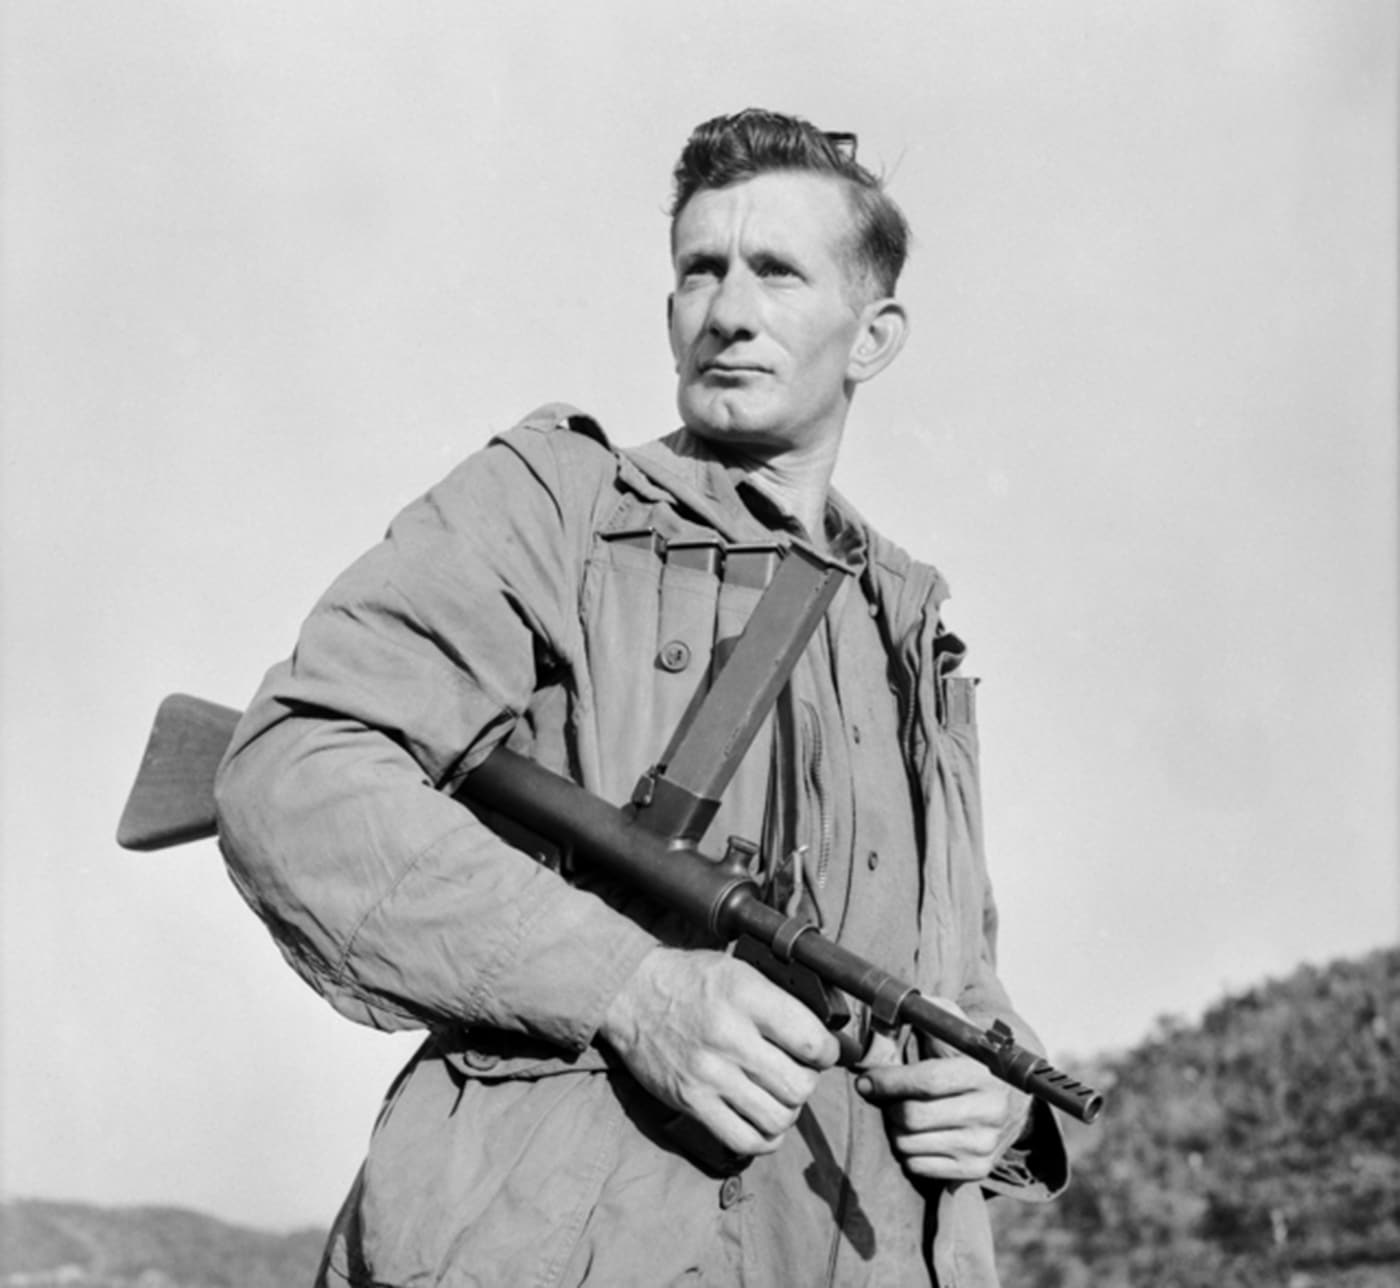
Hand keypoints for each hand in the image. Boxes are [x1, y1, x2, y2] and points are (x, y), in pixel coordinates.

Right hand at [597, 946, 840, 1155]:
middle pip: (799, 1085)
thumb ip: (778, 999)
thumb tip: (822, 1034)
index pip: (810, 1040)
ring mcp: (709, 1074)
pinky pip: (744, 1140)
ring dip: (788, 1111)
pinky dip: (765, 1138)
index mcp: (745, 996)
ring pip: (777, 1117)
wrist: (630, 993)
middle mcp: (728, 1036)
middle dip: (808, 1082)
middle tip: (798, 1071)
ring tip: (779, 1094)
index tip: (823, 1051)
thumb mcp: (738, 971)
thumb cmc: (690, 979)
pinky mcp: (691, 1102)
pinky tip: (763, 1120)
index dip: (827, 1051)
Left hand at [855, 1003, 1030, 1182]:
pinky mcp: (977, 1170)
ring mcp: (985, 1144)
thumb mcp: (954, 1031)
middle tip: (879, 1098)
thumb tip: (889, 1012)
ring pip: (911, 1145)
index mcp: (983, 1071)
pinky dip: (908, 1152)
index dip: (889, 1081)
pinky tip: (915, 1135)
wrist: (1011, 1102)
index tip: (867, 1080)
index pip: (927, 1080)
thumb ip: (926, 1015)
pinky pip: (920, 1167)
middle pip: (913, 1117)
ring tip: (899, 1114)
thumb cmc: (966, 1060)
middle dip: (886, 1106)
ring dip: (894, 1130)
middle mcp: (991, 1110)